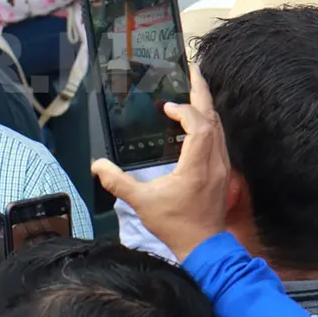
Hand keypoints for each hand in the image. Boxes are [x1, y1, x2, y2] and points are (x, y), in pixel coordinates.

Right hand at [91, 65, 230, 260]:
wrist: (203, 246)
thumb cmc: (175, 224)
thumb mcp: (141, 203)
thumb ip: (118, 182)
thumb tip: (97, 165)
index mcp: (197, 166)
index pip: (199, 126)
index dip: (185, 111)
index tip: (167, 108)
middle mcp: (214, 162)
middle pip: (213, 118)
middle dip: (202, 92)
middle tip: (192, 70)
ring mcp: (221, 166)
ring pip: (218, 127)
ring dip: (205, 107)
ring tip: (192, 89)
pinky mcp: (221, 171)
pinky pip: (218, 138)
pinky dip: (206, 123)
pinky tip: (194, 120)